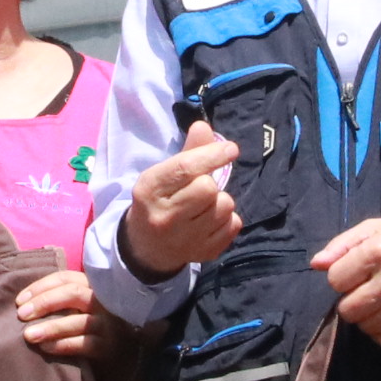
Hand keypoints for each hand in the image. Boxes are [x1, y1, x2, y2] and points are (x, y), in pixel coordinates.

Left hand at [15, 264, 98, 364]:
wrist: (116, 353)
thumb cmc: (86, 325)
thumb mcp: (77, 306)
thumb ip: (58, 298)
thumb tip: (23, 301)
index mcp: (92, 286)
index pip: (65, 278)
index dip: (40, 287)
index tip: (19, 301)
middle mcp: (102, 301)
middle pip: (73, 293)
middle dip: (44, 302)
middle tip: (21, 315)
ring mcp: (107, 324)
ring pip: (78, 321)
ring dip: (50, 327)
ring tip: (28, 334)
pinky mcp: (107, 346)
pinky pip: (83, 344)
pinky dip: (62, 345)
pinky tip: (45, 347)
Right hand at [123, 120, 241, 274]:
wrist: (146, 248)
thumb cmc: (158, 201)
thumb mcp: (162, 174)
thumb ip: (187, 152)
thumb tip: (204, 127)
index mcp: (149, 190)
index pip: (185, 168)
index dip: (211, 155)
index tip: (231, 149)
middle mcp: (164, 217)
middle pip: (208, 188)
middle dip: (210, 183)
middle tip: (200, 188)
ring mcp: (184, 240)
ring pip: (225, 206)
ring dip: (220, 201)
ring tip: (204, 206)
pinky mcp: (203, 253)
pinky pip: (234, 225)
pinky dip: (228, 219)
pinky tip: (210, 221)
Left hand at [314, 215, 380, 346]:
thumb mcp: (372, 230)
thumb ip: (341, 245)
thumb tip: (317, 264)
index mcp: (379, 251)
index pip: (336, 280)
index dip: (341, 276)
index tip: (354, 272)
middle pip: (348, 310)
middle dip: (351, 300)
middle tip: (364, 290)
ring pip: (366, 327)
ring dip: (367, 316)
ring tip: (379, 300)